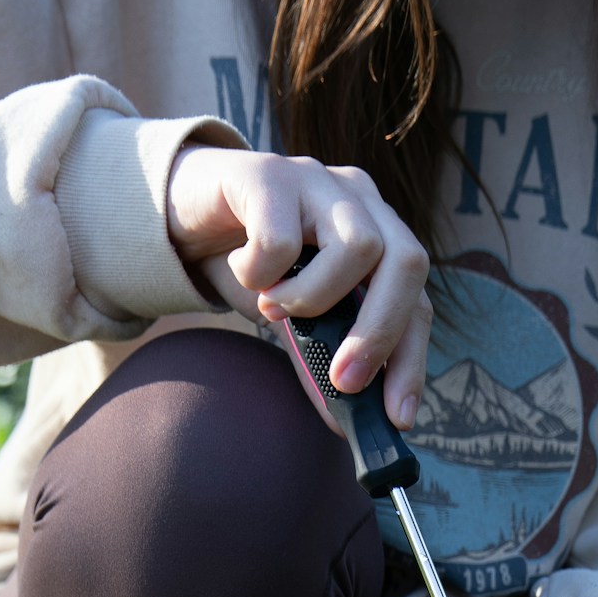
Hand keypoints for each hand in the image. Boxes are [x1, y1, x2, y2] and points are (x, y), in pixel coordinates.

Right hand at [165, 146, 432, 426]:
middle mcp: (360, 201)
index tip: (397, 417)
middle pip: (408, 263)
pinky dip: (259, 274)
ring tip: (272, 307)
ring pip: (357, 247)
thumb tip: (343, 424)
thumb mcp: (293, 320)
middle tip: (343, 381)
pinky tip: (243, 270)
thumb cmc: (250, 266)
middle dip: (380, 333)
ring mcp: (320, 180)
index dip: (411, 360)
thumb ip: (320, 360)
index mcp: (378, 237)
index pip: (417, 301)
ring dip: (312, 298)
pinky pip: (282, 239)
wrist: (180, 214)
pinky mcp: (270, 172)